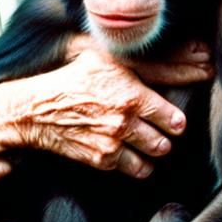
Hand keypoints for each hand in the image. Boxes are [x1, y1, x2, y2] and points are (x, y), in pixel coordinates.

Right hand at [0, 40, 211, 177]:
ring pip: (152, 158)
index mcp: (132, 95)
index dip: (178, 120)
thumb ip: (142, 61)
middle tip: (161, 130)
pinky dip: (136, 163)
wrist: (38, 109)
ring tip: (149, 142)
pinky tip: (130, 151)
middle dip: (166, 136)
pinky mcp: (102, 160)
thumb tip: (183, 53)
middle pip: (166, 142)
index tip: (176, 120)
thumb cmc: (73, 77)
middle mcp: (126, 121)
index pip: (174, 118)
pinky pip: (134, 169)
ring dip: (153, 152)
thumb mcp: (107, 58)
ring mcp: (114, 143)